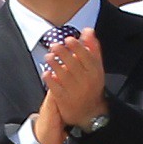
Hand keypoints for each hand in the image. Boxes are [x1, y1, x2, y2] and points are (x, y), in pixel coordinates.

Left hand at [33, 28, 103, 143]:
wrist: (88, 113)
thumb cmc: (91, 85)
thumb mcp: (96, 68)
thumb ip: (92, 49)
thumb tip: (88, 30)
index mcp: (95, 72)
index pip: (86, 57)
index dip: (77, 47)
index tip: (68, 39)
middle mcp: (86, 81)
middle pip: (73, 64)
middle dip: (63, 53)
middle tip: (54, 45)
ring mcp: (75, 91)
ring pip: (63, 75)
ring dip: (54, 64)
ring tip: (48, 56)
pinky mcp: (64, 100)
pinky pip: (55, 87)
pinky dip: (49, 79)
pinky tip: (46, 72)